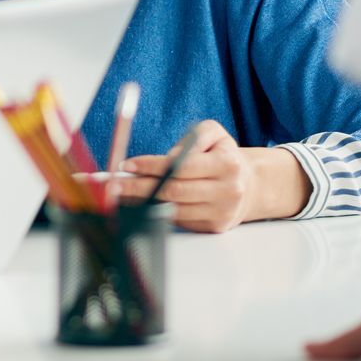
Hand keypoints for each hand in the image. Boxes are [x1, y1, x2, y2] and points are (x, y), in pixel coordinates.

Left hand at [118, 121, 301, 231]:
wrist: (247, 185)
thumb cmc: (223, 155)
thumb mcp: (213, 134)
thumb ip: (193, 138)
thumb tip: (168, 158)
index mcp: (227, 165)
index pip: (181, 167)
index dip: (152, 166)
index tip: (127, 165)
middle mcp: (227, 191)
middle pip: (174, 191)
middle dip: (138, 187)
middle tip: (113, 184)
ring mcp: (220, 212)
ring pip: (173, 209)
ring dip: (142, 202)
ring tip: (120, 194)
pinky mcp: (213, 227)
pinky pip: (179, 220)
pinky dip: (156, 212)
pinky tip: (139, 203)